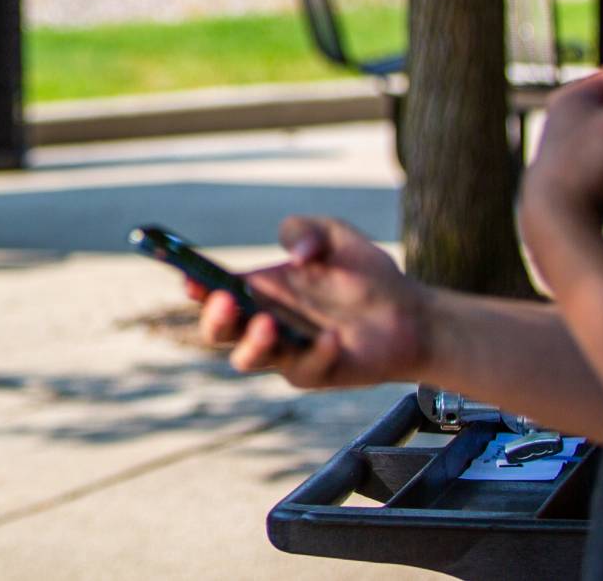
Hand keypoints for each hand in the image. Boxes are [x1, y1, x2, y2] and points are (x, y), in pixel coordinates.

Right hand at [194, 216, 430, 388]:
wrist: (412, 312)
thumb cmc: (365, 275)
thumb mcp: (334, 234)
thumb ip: (305, 229)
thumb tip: (295, 255)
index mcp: (258, 289)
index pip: (213, 291)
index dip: (195, 285)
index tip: (190, 277)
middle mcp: (263, 322)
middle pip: (218, 331)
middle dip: (214, 318)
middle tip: (225, 300)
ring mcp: (286, 352)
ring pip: (247, 359)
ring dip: (252, 343)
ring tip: (269, 323)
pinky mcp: (315, 373)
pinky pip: (303, 369)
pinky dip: (316, 353)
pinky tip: (333, 338)